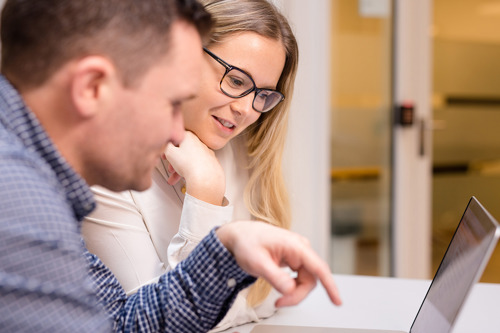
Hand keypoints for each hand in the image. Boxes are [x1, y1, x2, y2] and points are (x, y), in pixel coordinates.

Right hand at [164, 131, 225, 204]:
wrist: (205, 178)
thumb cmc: (189, 164)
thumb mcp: (169, 152)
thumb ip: (165, 146)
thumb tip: (165, 145)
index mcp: (189, 137)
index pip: (175, 139)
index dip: (167, 147)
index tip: (164, 154)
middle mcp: (199, 143)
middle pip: (182, 151)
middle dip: (174, 161)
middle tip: (170, 167)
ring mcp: (206, 153)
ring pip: (189, 159)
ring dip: (180, 169)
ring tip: (174, 178)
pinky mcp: (210, 163)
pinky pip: (197, 165)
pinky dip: (190, 171)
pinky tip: (185, 178)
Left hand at [216, 221, 341, 307]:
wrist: (241, 235)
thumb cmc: (247, 242)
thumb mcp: (257, 262)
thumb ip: (274, 276)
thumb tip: (290, 289)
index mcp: (295, 245)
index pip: (318, 267)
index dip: (330, 285)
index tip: (337, 301)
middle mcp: (301, 248)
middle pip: (311, 279)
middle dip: (297, 294)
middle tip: (279, 303)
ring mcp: (298, 254)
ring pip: (306, 281)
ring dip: (294, 292)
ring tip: (277, 297)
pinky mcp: (294, 260)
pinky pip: (300, 278)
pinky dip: (291, 287)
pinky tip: (281, 288)